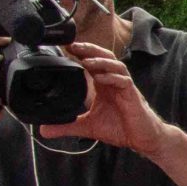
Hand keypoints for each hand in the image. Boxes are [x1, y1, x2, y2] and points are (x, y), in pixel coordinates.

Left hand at [41, 41, 168, 154]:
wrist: (142, 139)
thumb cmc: (120, 128)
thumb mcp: (87, 127)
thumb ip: (67, 126)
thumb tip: (44, 130)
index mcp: (104, 84)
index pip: (92, 62)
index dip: (80, 53)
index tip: (64, 47)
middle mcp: (114, 81)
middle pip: (104, 57)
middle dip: (89, 49)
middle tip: (73, 46)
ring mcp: (124, 87)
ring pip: (115, 65)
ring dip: (100, 61)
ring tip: (86, 61)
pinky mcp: (133, 95)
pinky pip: (124, 81)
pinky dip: (112, 78)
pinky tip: (101, 78)